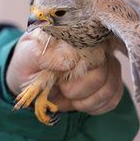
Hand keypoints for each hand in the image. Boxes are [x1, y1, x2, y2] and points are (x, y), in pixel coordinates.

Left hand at [6, 32, 123, 114]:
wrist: (29, 79)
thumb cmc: (28, 63)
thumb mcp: (26, 56)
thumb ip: (42, 55)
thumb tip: (69, 61)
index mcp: (76, 34)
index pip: (90, 50)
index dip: (74, 72)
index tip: (58, 80)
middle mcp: (96, 45)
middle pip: (102, 72)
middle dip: (77, 89)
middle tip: (60, 88)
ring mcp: (106, 64)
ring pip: (110, 87)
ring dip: (85, 100)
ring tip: (67, 95)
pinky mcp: (111, 82)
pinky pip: (113, 99)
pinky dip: (94, 106)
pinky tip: (79, 102)